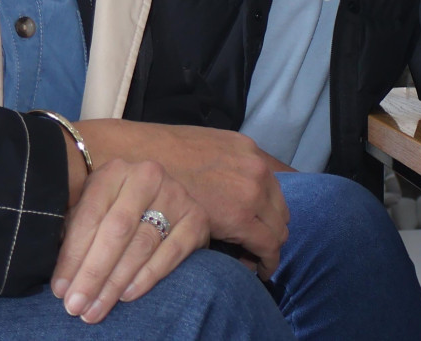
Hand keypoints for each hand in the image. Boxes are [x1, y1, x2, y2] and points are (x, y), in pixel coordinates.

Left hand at [53, 159, 207, 323]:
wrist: (161, 201)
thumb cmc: (116, 211)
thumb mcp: (93, 210)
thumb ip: (76, 233)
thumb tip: (62, 278)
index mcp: (114, 171)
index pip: (90, 215)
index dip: (73, 254)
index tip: (60, 289)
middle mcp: (147, 176)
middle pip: (116, 230)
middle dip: (93, 273)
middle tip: (77, 305)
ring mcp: (176, 195)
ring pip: (142, 245)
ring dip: (116, 282)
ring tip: (97, 308)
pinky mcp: (196, 218)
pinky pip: (171, 253)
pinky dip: (148, 276)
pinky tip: (128, 295)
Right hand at [78, 121, 287, 276]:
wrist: (139, 158)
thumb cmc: (165, 157)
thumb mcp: (207, 149)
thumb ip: (226, 166)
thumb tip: (231, 190)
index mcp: (250, 153)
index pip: (276, 190)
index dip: (270, 213)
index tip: (262, 229)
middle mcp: (256, 171)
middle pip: (281, 212)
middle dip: (272, 233)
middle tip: (256, 249)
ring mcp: (249, 192)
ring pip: (276, 231)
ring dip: (267, 248)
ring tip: (252, 261)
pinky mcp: (236, 218)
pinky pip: (263, 245)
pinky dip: (263, 260)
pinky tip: (253, 270)